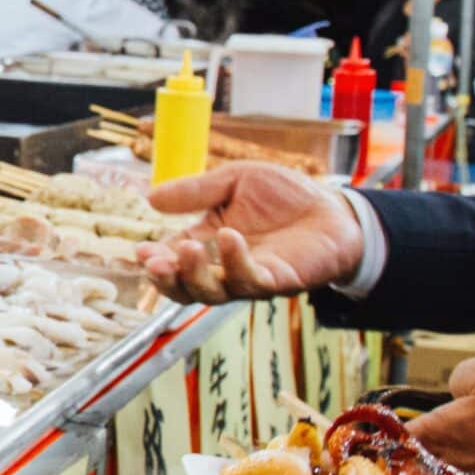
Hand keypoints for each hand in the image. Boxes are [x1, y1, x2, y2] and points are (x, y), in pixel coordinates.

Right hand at [134, 162, 364, 302]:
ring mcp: (250, 277)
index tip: (140, 251)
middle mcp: (223, 267)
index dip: (154, 259)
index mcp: (207, 242)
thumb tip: (150, 197)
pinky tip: (229, 238)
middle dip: (166, 278)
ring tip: (187, 248)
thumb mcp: (234, 181)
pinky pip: (251, 281)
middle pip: (186, 287)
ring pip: (214, 293)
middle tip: (153, 262)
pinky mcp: (278, 281)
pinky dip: (236, 263)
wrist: (333, 207)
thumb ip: (196, 191)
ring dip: (195, 275)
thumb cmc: (284, 196)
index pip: (171, 258)